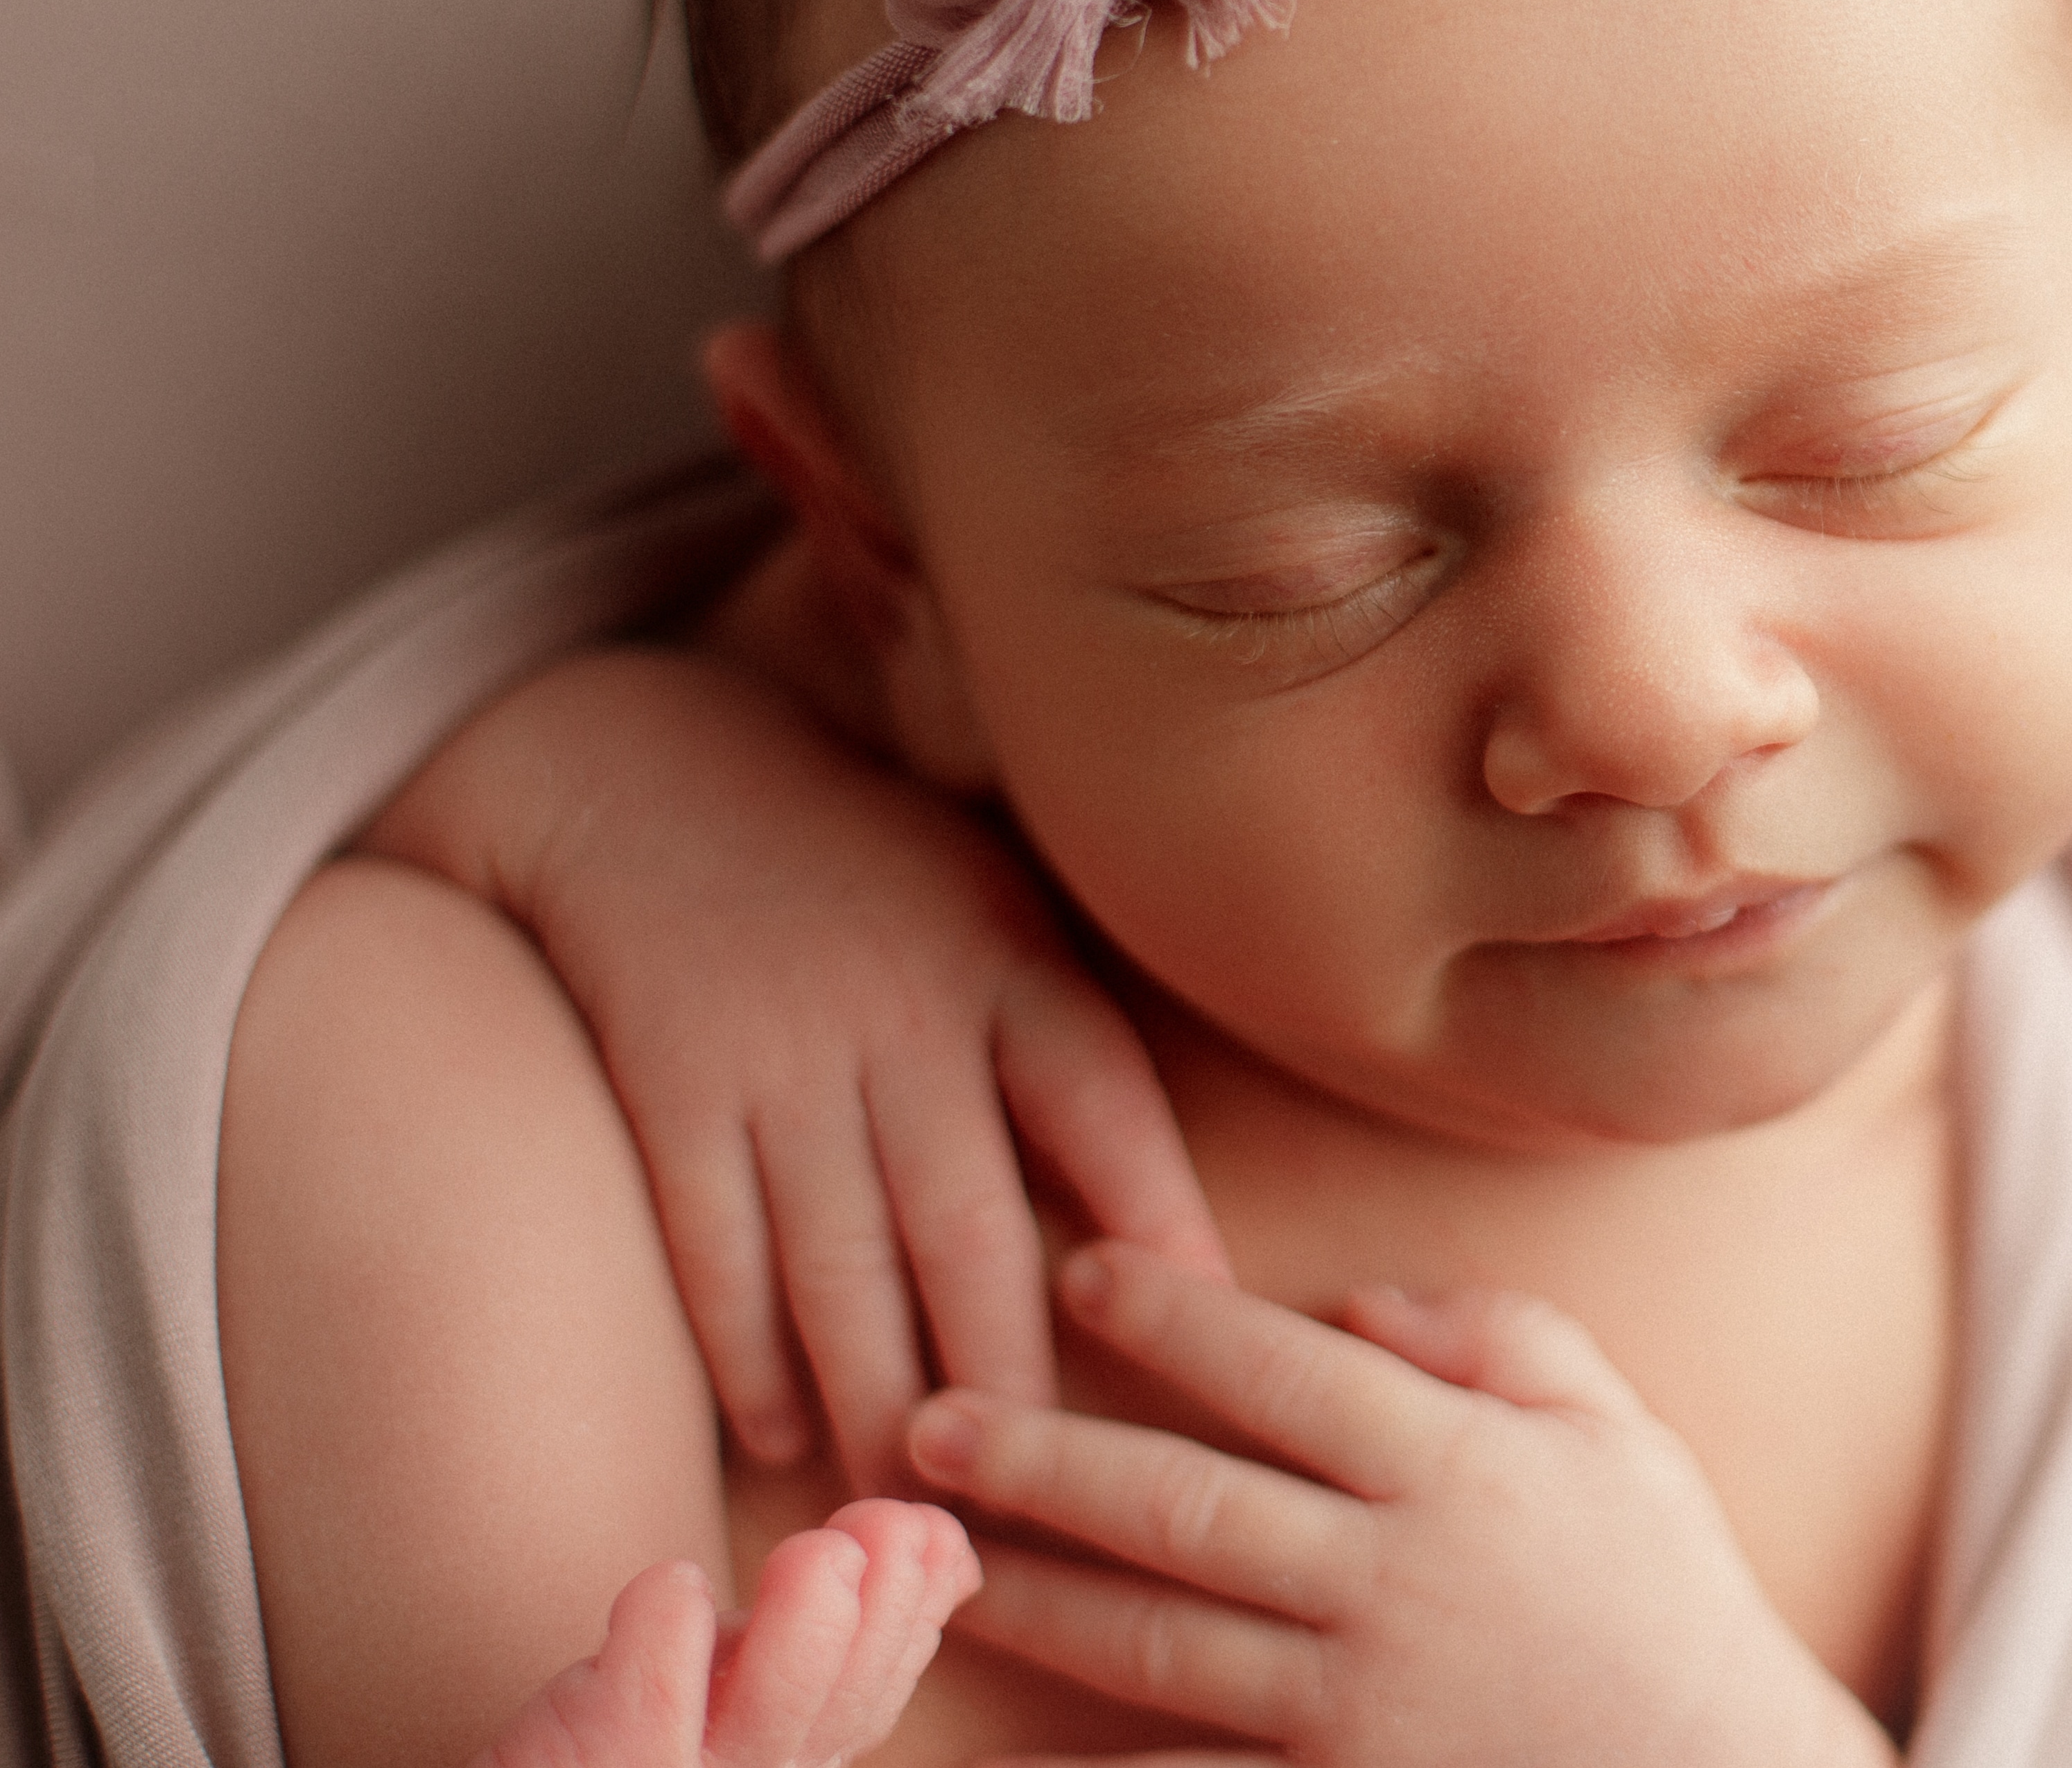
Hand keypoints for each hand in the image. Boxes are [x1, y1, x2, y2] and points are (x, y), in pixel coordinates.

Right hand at [361, 646, 1230, 1490]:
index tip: (1208, 1333)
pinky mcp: (673, 1092)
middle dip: (1009, 1383)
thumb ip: (1073, 1054)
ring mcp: (783, 1061)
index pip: (1111, 1110)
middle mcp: (906, 1021)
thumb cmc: (873, 875)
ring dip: (878, 1402)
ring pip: (842, 1270)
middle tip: (1040, 1505)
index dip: (1164, 1223)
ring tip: (912, 1505)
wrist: (656, 774)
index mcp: (1013, 970)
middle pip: (972, 1233)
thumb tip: (1167, 1241)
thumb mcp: (1002, 916)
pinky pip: (717, 1250)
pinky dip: (748, 1357)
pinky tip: (780, 1438)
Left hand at [472, 1501, 976, 1767]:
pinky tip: (673, 1587)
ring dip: (811, 1603)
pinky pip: (654, 1671)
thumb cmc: (626, 1738)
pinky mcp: (606, 1755)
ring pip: (776, 1696)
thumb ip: (839, 1637)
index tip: (931, 1530)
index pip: (879, 1692)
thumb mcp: (744, 1692)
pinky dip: (672, 1606)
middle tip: (880, 1521)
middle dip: (887, 1596)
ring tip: (812, 1550)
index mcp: (793, 1761)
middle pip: (847, 1699)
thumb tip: (946, 1548)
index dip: (920, 1604)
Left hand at [903, 1245, 1897, 1767]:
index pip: (1285, 1369)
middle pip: (1185, 1506)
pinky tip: (1000, 1758)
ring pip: (1157, 1644)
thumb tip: (1356, 1301)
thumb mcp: (1620, 1430)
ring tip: (934, 1564)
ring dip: (1033, 1599)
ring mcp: (1360, 1707)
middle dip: (1044, 1460)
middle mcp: (1395, 1583)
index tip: (1079, 1270)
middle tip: (926, 1420)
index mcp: (1462, 1470)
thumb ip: (1499, 1338)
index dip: (1174, 1316)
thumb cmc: (1669, 1594)